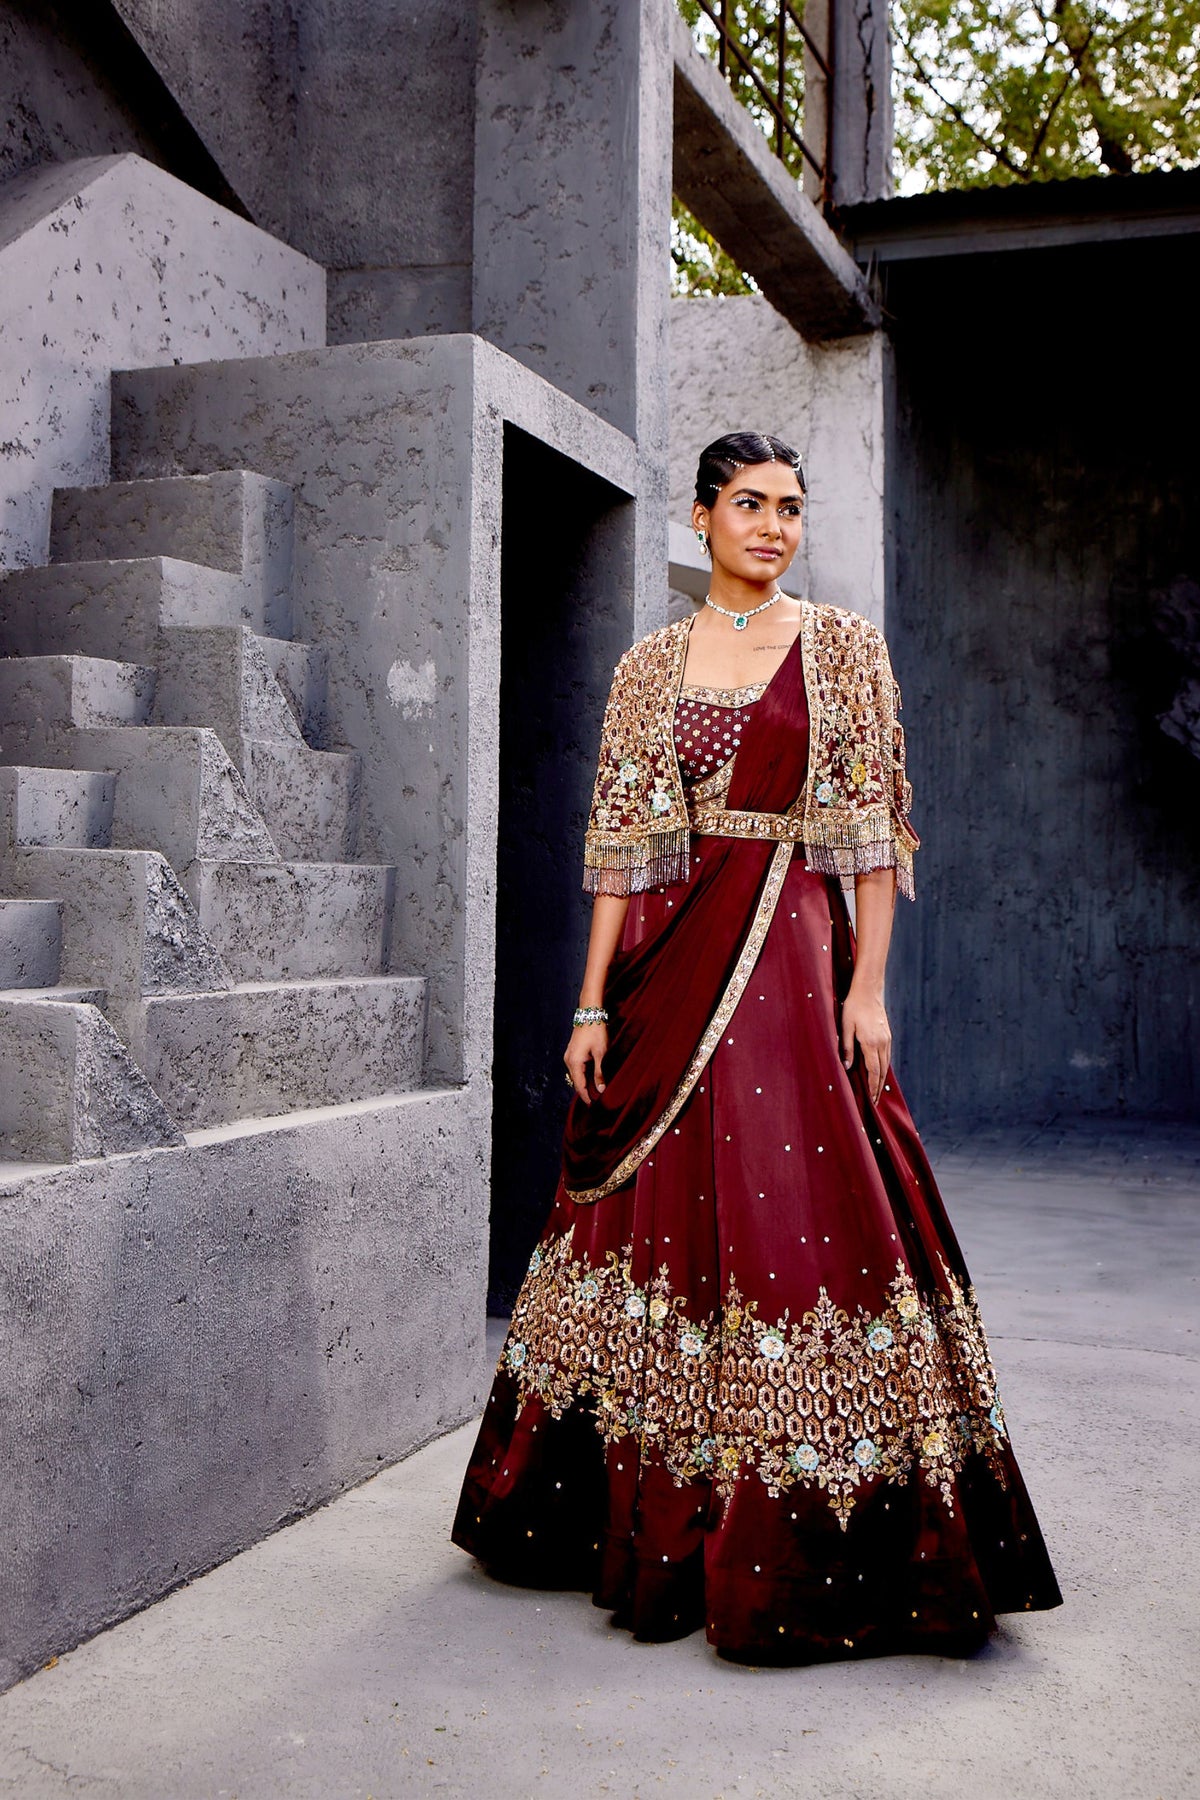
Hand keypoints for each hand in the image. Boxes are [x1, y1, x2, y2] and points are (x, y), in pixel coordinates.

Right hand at [564, 1023, 607, 1104]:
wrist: (590, 1013)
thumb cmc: (596, 1032)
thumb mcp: (601, 1054)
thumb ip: (599, 1073)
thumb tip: (600, 1089)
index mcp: (574, 1062)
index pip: (579, 1085)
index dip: (586, 1096)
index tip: (593, 1106)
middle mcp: (568, 1060)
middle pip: (576, 1081)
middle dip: (585, 1091)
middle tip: (595, 1101)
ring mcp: (569, 1055)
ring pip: (576, 1075)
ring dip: (584, 1083)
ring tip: (594, 1092)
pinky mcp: (572, 1051)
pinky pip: (576, 1068)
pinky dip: (582, 1075)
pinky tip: (590, 1078)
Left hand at [840, 985, 890, 1104]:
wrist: (868, 991)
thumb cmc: (853, 1007)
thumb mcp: (845, 1027)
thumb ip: (847, 1048)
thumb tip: (847, 1067)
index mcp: (871, 1042)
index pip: (874, 1071)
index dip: (873, 1087)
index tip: (872, 1099)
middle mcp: (882, 1043)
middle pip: (882, 1071)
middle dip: (879, 1088)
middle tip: (875, 1102)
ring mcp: (887, 1039)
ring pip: (886, 1064)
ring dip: (882, 1079)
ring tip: (877, 1092)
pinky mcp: (887, 1035)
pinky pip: (887, 1056)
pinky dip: (884, 1068)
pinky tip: (880, 1073)